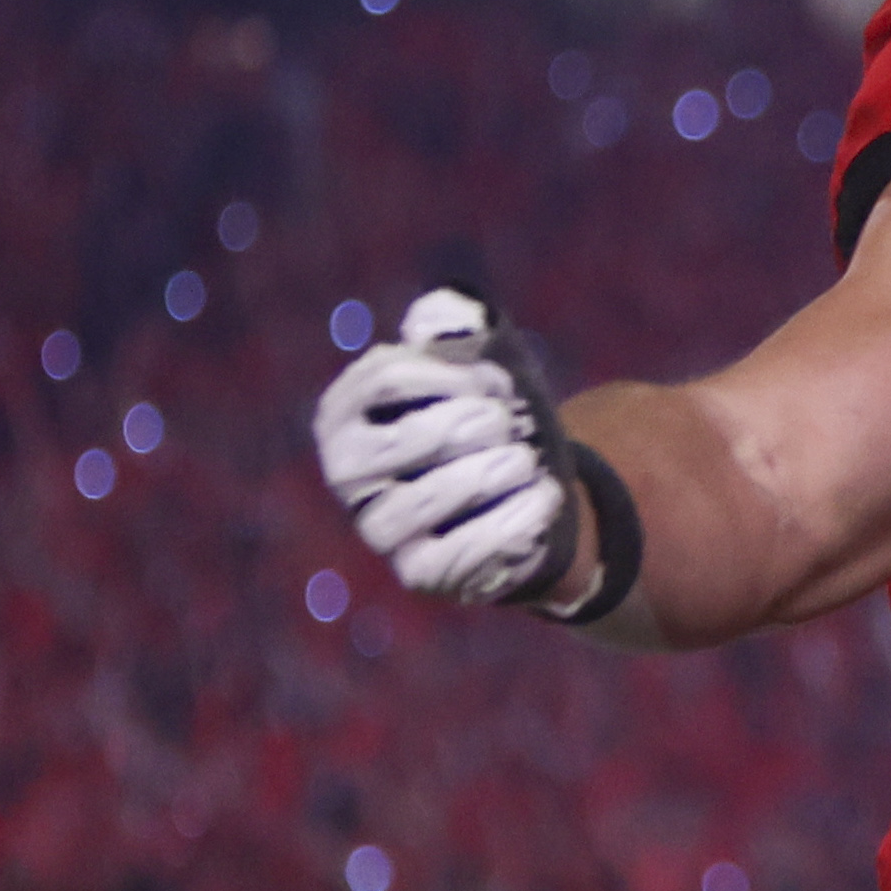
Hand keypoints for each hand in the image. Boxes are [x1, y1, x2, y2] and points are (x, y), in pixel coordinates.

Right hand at [312, 289, 582, 607]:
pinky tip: (546, 496)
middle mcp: (348, 475)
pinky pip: (463, 552)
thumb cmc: (488, 415)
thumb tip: (452, 316)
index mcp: (344, 414)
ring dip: (498, 471)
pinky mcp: (421, 573)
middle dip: (480, 422)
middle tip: (515, 422)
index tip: (499, 380)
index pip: (388, 377)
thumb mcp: (477, 358)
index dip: (455, 372)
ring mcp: (380, 529)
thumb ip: (458, 323)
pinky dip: (515, 520)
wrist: (520, 492)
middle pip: (415, 435)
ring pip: (434, 496)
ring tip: (526, 458)